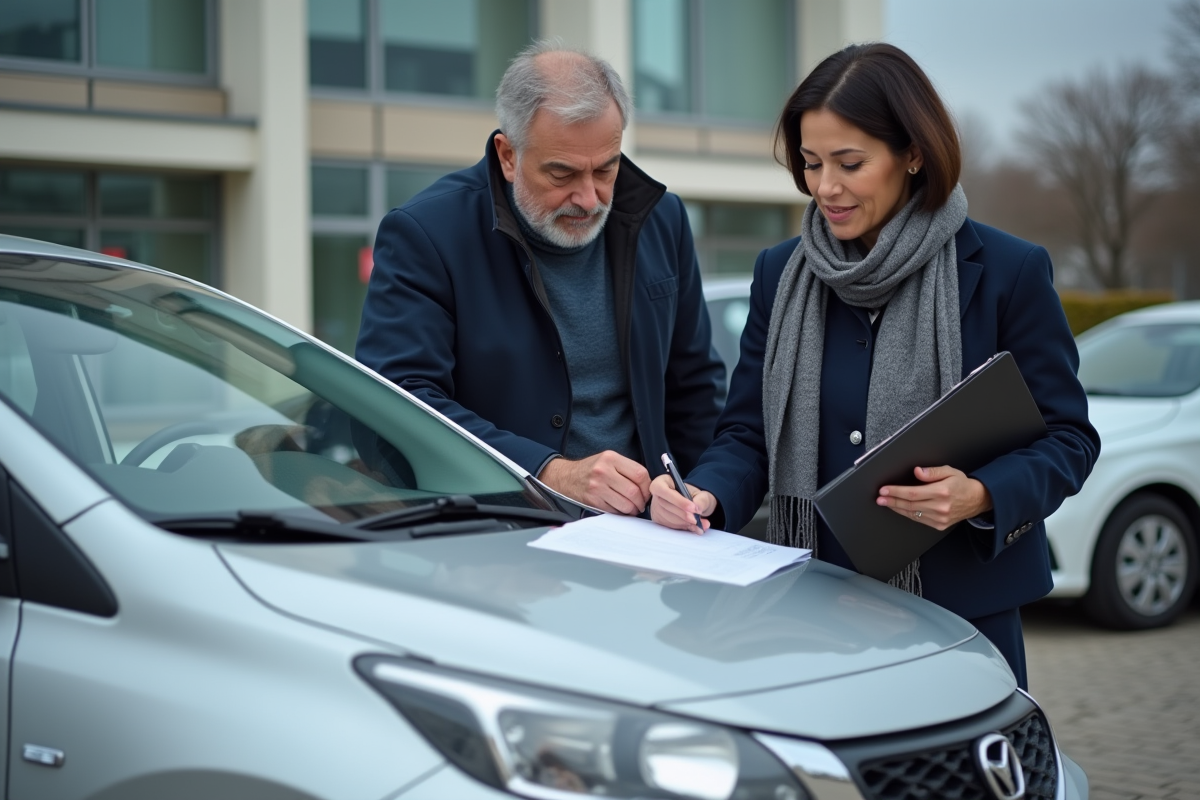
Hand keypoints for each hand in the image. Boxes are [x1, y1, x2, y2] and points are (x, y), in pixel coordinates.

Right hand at [539, 451, 650, 514]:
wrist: (566, 477)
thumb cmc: (592, 469)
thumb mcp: (608, 460)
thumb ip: (627, 468)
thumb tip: (648, 486)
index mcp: (611, 458)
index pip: (640, 474)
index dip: (647, 487)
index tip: (646, 492)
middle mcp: (603, 471)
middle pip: (633, 491)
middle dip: (641, 502)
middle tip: (641, 504)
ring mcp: (597, 487)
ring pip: (625, 504)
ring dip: (632, 510)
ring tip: (632, 508)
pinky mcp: (592, 500)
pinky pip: (614, 511)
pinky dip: (620, 513)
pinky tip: (620, 509)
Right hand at [649, 473, 714, 533]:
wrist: (693, 505)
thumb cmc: (695, 496)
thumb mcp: (701, 494)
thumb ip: (701, 500)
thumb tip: (698, 508)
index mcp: (663, 481)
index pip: (663, 490)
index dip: (678, 500)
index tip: (693, 508)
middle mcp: (656, 494)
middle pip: (665, 505)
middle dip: (683, 514)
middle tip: (696, 519)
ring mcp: (656, 508)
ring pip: (667, 517)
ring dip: (683, 522)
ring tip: (698, 523)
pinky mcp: (658, 519)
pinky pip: (669, 525)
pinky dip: (681, 526)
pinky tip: (691, 525)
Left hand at [876, 465, 992, 530]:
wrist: (977, 500)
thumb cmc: (961, 484)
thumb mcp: (949, 471)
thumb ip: (932, 471)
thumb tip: (917, 472)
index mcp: (942, 491)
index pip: (912, 493)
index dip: (896, 491)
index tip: (884, 489)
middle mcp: (940, 507)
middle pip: (910, 504)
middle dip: (892, 500)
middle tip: (880, 498)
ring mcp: (940, 518)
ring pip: (913, 514)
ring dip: (897, 508)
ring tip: (886, 502)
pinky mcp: (940, 525)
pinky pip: (919, 520)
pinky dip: (908, 514)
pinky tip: (900, 508)